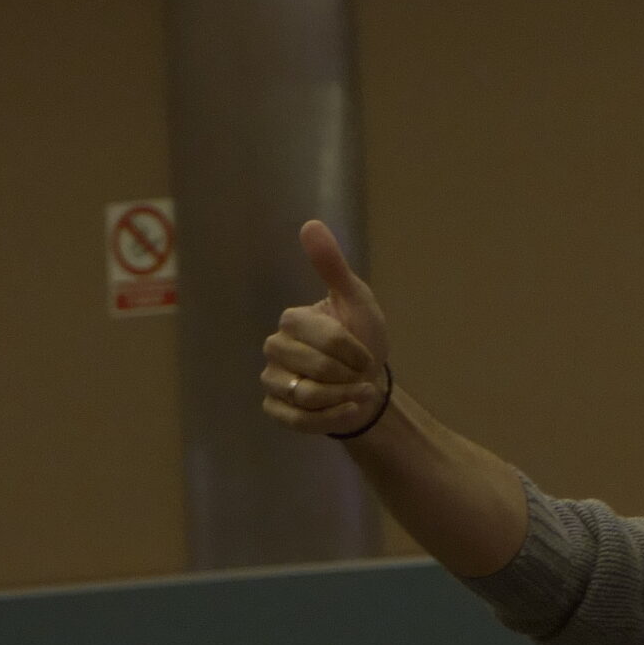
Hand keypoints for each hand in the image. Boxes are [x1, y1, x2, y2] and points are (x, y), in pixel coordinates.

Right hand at [261, 220, 392, 438]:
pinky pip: (299, 420)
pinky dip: (333, 418)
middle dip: (347, 375)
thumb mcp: (357, 301)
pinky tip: (352, 410)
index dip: (352, 349)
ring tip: (361, 393)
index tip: (367, 354)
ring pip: (305, 396)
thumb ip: (333, 267)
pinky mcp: (278, 410)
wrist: (370, 385)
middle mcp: (275, 349)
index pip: (321, 335)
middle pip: (312, 367)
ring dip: (344, 397)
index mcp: (292, 321)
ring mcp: (273, 381)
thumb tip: (310, 224)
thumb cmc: (363, 340)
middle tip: (362, 374)